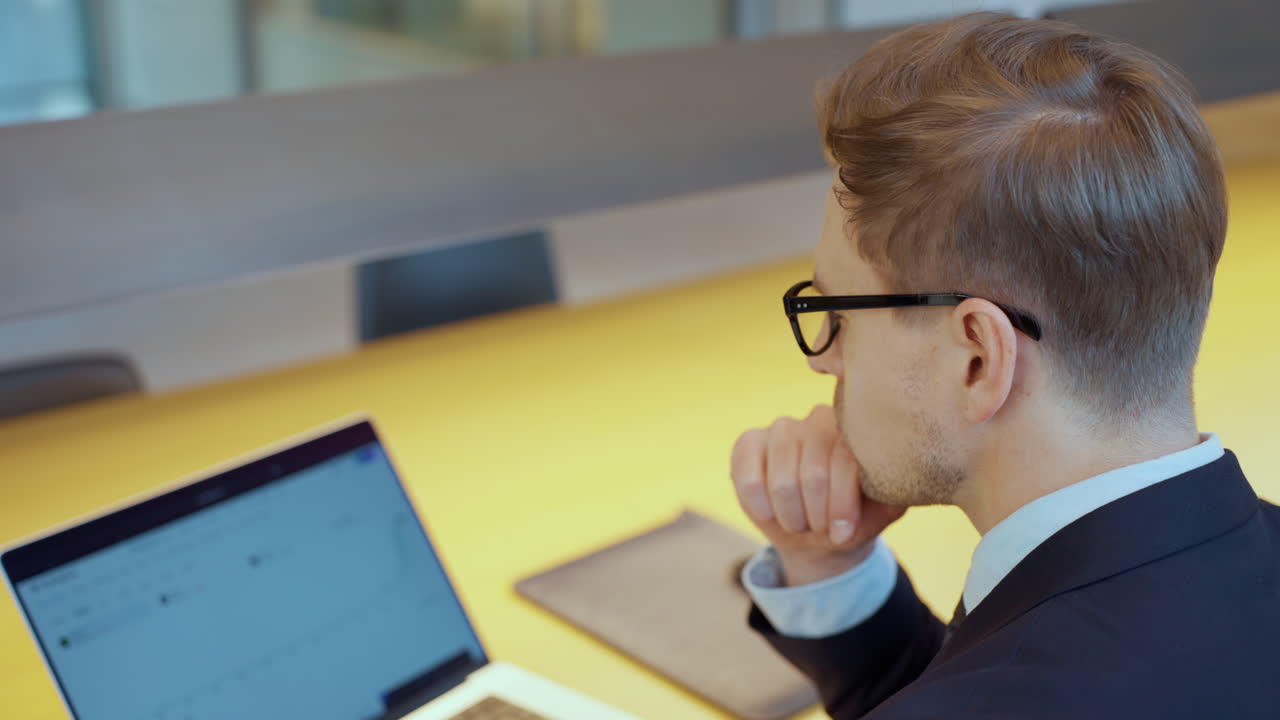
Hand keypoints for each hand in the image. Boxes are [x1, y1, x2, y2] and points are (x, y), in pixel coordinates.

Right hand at [731, 405, 906, 585]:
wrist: (820, 535)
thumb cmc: (855, 517)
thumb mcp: (883, 507)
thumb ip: (892, 487)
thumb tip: (895, 473)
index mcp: (857, 428)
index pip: (847, 462)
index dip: (841, 506)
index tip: (843, 533)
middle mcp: (820, 418)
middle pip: (813, 474)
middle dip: (816, 516)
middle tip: (820, 529)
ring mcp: (782, 427)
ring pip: (782, 480)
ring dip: (792, 515)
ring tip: (800, 523)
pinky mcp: (749, 442)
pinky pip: (748, 476)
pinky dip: (760, 505)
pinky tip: (770, 513)